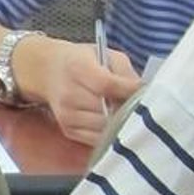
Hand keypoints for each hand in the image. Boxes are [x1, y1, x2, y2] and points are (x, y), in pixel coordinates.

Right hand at [16, 37, 142, 145]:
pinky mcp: (68, 130)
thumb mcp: (105, 55)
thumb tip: (144, 93)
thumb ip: (125, 72)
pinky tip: (113, 122)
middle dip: (127, 110)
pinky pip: (96, 139)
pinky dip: (109, 134)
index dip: (129, 90)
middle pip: (107, 111)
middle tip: (139, 105)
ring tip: (126, 113)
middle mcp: (69, 94)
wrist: (48, 72)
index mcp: (77, 68)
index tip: (145, 91)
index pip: (107, 85)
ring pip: (104, 128)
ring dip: (119, 124)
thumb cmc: (82, 62)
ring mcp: (67, 115)